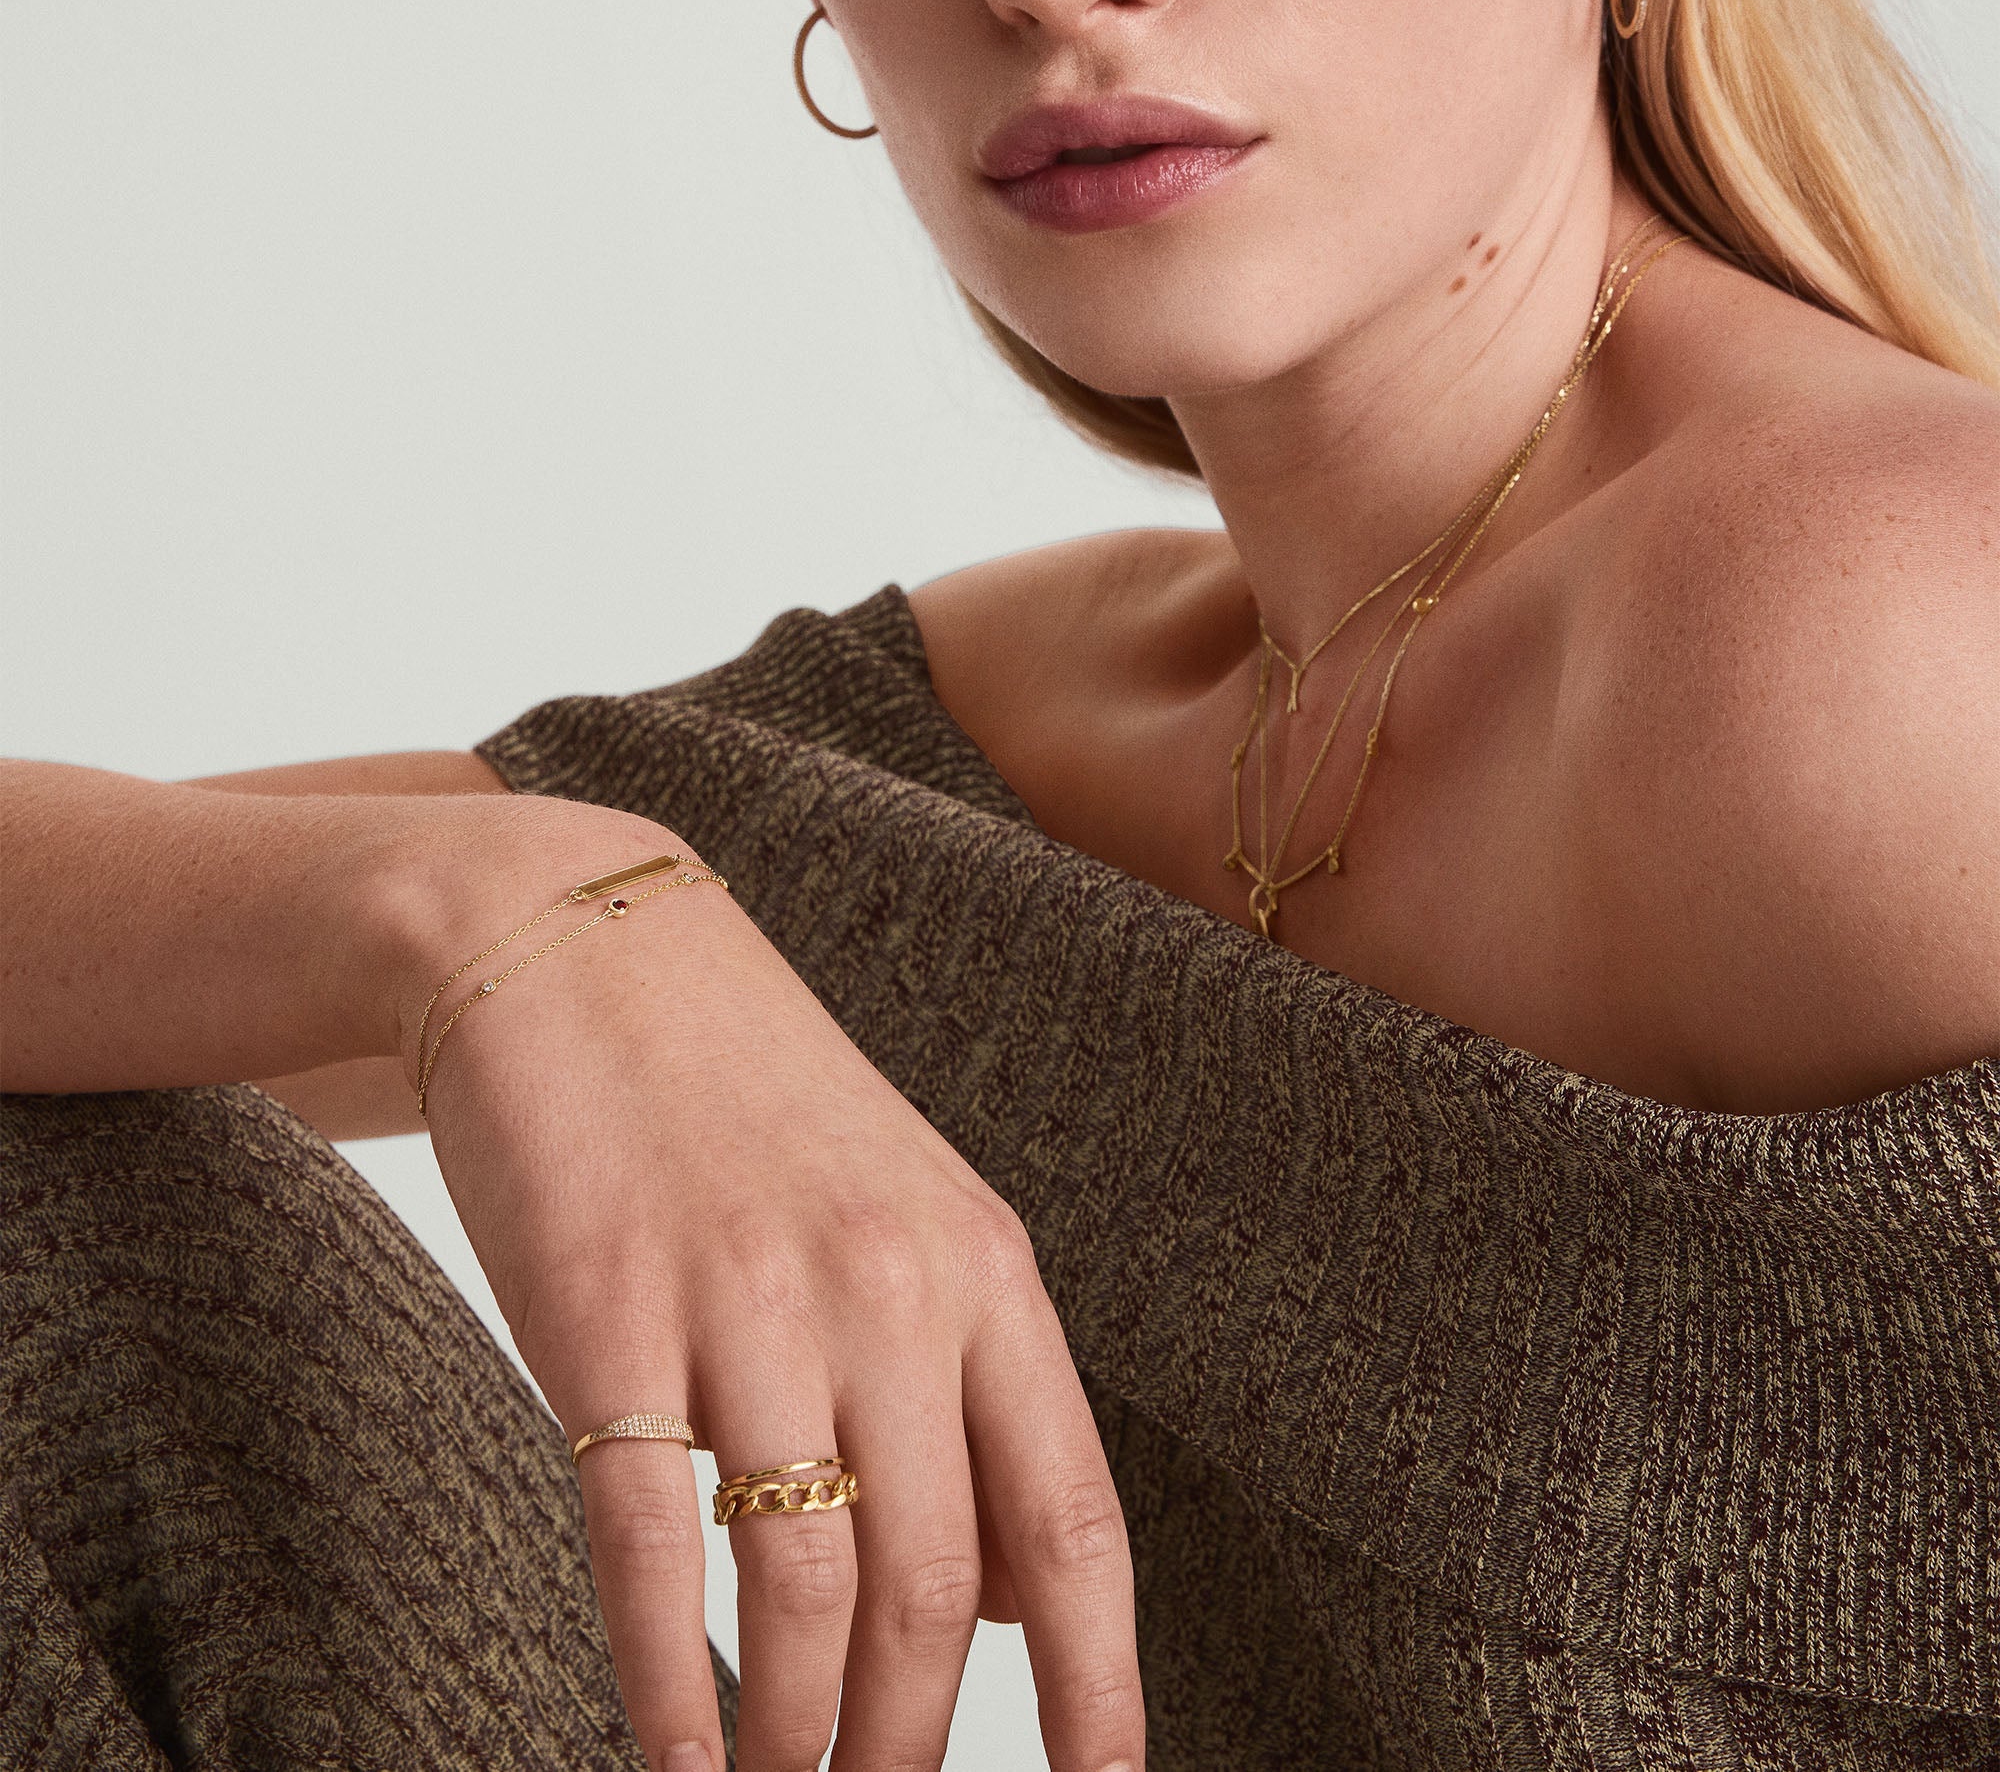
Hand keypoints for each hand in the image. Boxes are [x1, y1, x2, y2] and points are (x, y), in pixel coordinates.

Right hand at [409, 812, 1144, 1771]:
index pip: (1073, 1520)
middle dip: (909, 1750)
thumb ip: (974, 1398)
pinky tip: (676, 1764)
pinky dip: (669, 1684)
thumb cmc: (746, 1105)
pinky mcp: (605, 1316)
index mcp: (981, 1267)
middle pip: (934, 1589)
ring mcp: (746, 1300)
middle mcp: (885, 1287)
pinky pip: (651, 1544)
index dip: (1101, 1690)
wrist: (578, 951)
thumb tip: (1030, 1613)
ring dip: (794, 1745)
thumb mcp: (903, 1216)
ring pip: (805, 1589)